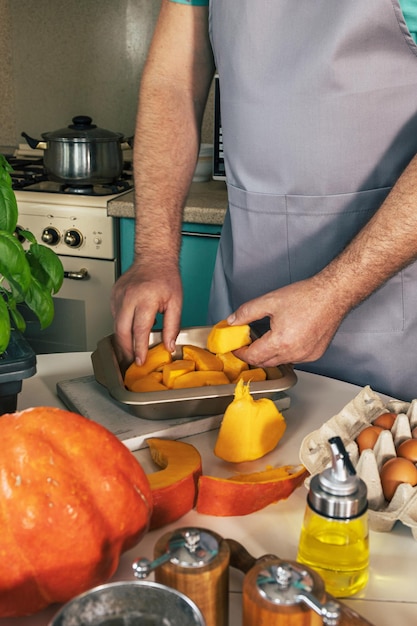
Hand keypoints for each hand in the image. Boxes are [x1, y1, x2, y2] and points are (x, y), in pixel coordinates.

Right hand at [110, 262, 181, 365]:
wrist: (154, 256)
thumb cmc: (165, 276)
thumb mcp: (176, 302)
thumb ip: (172, 326)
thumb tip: (168, 345)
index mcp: (145, 299)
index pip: (139, 331)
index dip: (139, 349)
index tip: (140, 360)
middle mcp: (129, 297)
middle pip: (121, 331)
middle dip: (126, 349)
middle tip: (133, 359)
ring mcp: (118, 295)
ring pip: (116, 324)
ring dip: (123, 338)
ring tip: (132, 347)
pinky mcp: (114, 295)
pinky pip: (114, 315)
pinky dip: (122, 325)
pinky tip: (130, 327)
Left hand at [230, 277, 346, 366]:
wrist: (333, 295)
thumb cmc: (306, 296)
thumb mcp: (270, 301)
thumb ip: (247, 312)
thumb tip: (232, 321)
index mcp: (280, 342)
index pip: (253, 356)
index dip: (241, 353)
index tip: (236, 348)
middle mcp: (294, 353)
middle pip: (265, 362)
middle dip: (253, 355)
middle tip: (248, 343)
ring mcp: (306, 356)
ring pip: (280, 362)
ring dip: (269, 355)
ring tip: (265, 340)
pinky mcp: (315, 354)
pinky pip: (294, 359)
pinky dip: (286, 353)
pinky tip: (285, 340)